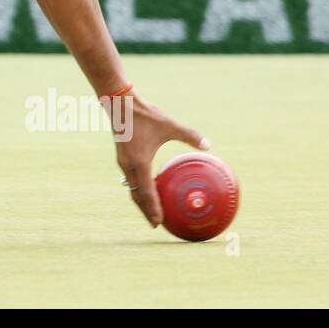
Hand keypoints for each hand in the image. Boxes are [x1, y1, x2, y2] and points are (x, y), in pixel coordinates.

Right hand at [110, 92, 209, 226]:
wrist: (120, 103)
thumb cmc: (145, 114)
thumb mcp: (169, 125)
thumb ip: (189, 135)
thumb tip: (208, 145)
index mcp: (140, 162)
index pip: (147, 192)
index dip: (153, 208)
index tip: (159, 221)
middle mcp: (129, 165)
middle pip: (136, 195)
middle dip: (145, 211)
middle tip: (155, 223)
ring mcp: (123, 161)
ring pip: (131, 188)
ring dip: (140, 201)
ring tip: (149, 210)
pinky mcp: (122, 156)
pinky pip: (130, 179)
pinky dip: (137, 188)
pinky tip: (146, 188)